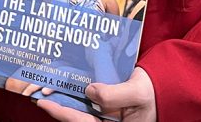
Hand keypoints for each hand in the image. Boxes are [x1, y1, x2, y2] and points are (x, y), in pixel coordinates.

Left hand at [35, 67, 155, 121]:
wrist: (166, 89)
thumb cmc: (153, 94)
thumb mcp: (138, 93)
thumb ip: (115, 95)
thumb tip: (89, 91)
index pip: (80, 121)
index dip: (60, 111)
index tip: (42, 101)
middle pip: (74, 115)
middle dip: (55, 103)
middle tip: (34, 91)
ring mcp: (103, 114)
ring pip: (77, 107)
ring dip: (61, 96)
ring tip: (42, 86)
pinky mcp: (103, 105)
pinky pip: (84, 99)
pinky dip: (73, 90)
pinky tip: (61, 81)